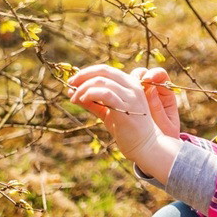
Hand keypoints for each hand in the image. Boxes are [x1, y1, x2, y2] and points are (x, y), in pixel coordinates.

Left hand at [67, 64, 181, 179]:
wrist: (146, 147)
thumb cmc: (127, 130)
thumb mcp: (108, 112)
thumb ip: (93, 102)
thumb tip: (73, 93)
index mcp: (130, 84)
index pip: (106, 70)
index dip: (87, 72)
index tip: (73, 81)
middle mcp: (132, 87)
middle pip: (104, 71)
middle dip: (83, 76)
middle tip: (70, 84)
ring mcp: (131, 97)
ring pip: (102, 81)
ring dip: (84, 88)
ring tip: (74, 98)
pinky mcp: (126, 109)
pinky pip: (105, 94)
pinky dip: (90, 94)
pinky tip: (82, 100)